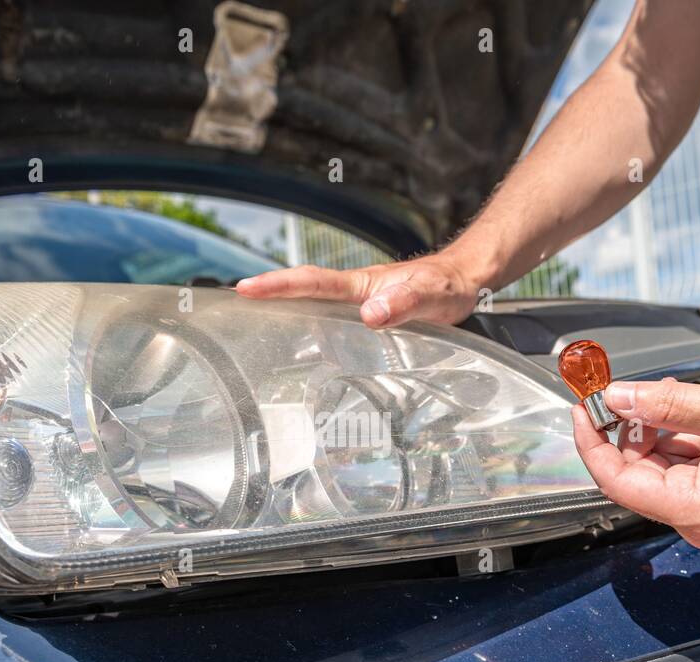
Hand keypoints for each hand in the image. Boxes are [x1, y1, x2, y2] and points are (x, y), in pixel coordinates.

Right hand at [235, 252, 483, 328]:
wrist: (466, 279)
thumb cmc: (449, 286)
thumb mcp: (432, 295)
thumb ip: (404, 302)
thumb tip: (370, 315)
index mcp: (362, 284)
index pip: (313, 283)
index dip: (278, 285)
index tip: (246, 288)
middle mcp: (355, 292)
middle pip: (303, 290)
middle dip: (268, 293)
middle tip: (233, 301)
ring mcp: (359, 303)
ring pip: (314, 303)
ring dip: (284, 308)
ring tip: (251, 323)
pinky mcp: (367, 314)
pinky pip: (330, 317)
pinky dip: (309, 323)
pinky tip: (301, 344)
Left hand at [571, 361, 699, 549]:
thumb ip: (671, 406)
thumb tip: (618, 399)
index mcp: (699, 511)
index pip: (619, 483)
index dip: (593, 444)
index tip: (582, 409)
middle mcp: (697, 518)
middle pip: (632, 474)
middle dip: (622, 431)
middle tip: (616, 391)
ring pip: (650, 464)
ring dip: (647, 429)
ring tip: (665, 396)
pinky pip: (672, 461)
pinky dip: (667, 432)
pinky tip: (679, 408)